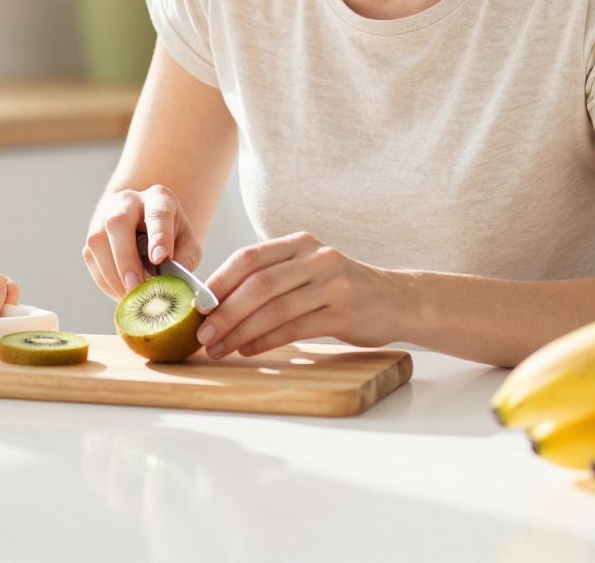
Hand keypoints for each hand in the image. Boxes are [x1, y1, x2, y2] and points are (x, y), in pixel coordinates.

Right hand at [82, 185, 204, 299]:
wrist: (144, 226)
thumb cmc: (170, 236)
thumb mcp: (187, 242)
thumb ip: (186, 258)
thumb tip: (175, 278)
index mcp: (159, 199)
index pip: (157, 214)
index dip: (158, 236)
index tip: (160, 259)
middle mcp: (129, 202)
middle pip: (118, 223)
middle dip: (125, 258)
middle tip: (135, 286)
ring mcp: (105, 215)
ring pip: (97, 241)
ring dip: (111, 274)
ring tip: (129, 296)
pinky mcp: (93, 235)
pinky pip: (91, 257)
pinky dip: (104, 280)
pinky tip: (120, 292)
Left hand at [194, 232, 399, 358]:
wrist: (398, 301)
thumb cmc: (341, 290)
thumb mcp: (308, 271)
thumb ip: (271, 277)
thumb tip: (217, 302)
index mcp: (299, 243)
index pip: (248, 257)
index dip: (219, 281)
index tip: (196, 305)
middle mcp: (315, 258)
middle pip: (257, 284)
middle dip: (225, 312)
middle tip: (203, 334)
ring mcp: (331, 283)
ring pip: (274, 308)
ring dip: (240, 332)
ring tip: (219, 349)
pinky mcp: (343, 311)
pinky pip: (295, 328)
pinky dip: (266, 341)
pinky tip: (248, 350)